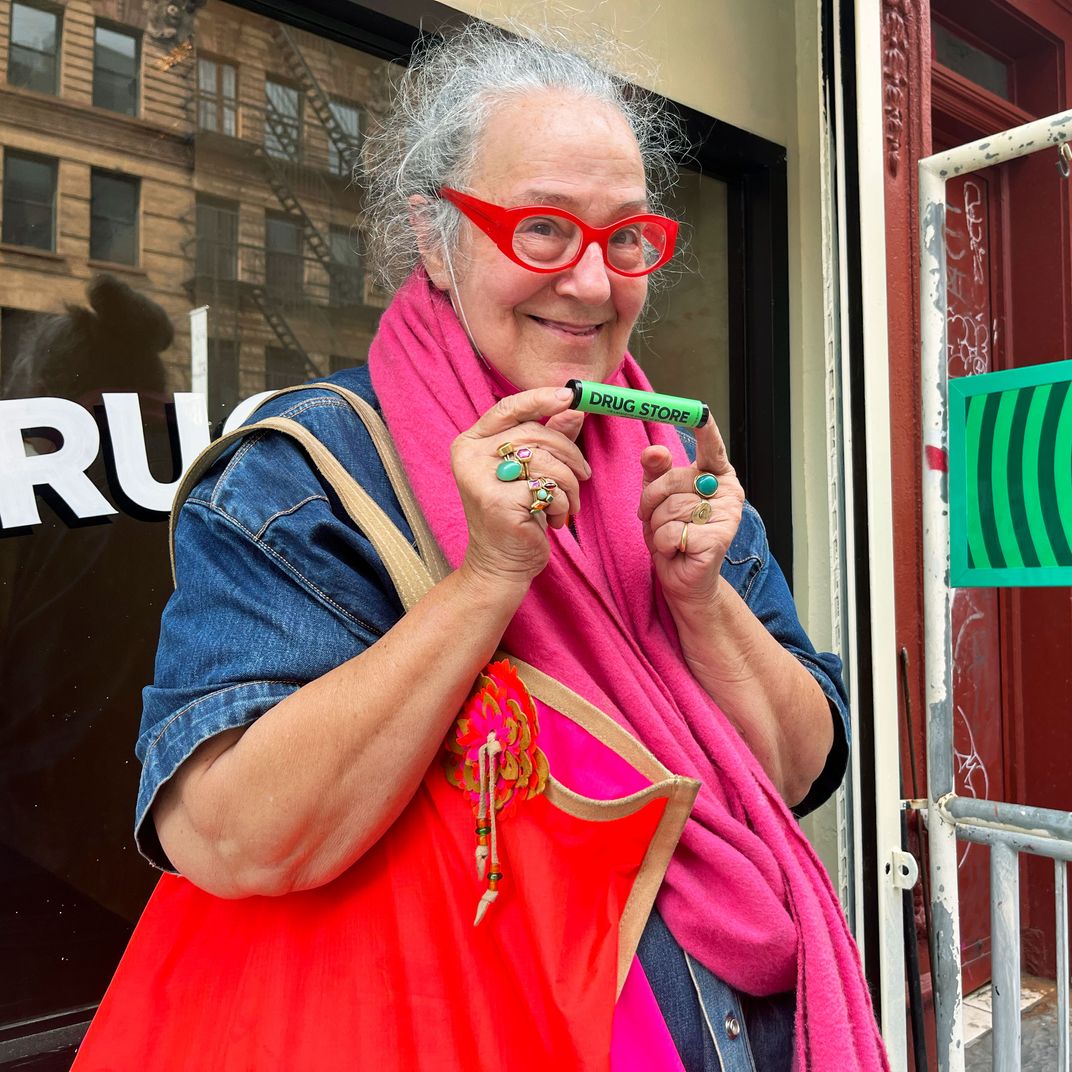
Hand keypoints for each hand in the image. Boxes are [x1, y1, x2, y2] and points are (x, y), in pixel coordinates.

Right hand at [452, 387, 588, 588]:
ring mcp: (480, 480)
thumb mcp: (531, 472)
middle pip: (534, 433)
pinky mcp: (497, 503)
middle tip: (584, 475)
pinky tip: (553, 520)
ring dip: (568, 484)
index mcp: (472, 443)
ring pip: (545, 460)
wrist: (500, 564)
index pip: (508, 409)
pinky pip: (547, 489)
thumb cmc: (517, 516)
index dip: (541, 398)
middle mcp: (470, 457)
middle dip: (569, 452)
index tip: (572, 395)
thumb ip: (549, 438)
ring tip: (567, 504)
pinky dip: (561, 505)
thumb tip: (573, 407)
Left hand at [637, 417, 743, 608]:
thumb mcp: (658, 499)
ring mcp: (727, 516)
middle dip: (652, 501)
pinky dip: (663, 544)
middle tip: (654, 518)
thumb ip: (656, 472)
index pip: (711, 448)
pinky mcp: (718, 539)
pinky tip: (677, 550)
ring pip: (669, 508)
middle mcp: (728, 492)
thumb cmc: (673, 535)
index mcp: (717, 476)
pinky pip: (671, 531)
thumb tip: (654, 451)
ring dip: (657, 526)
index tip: (700, 411)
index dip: (705, 430)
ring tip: (670, 537)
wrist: (685, 579)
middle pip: (674, 479)